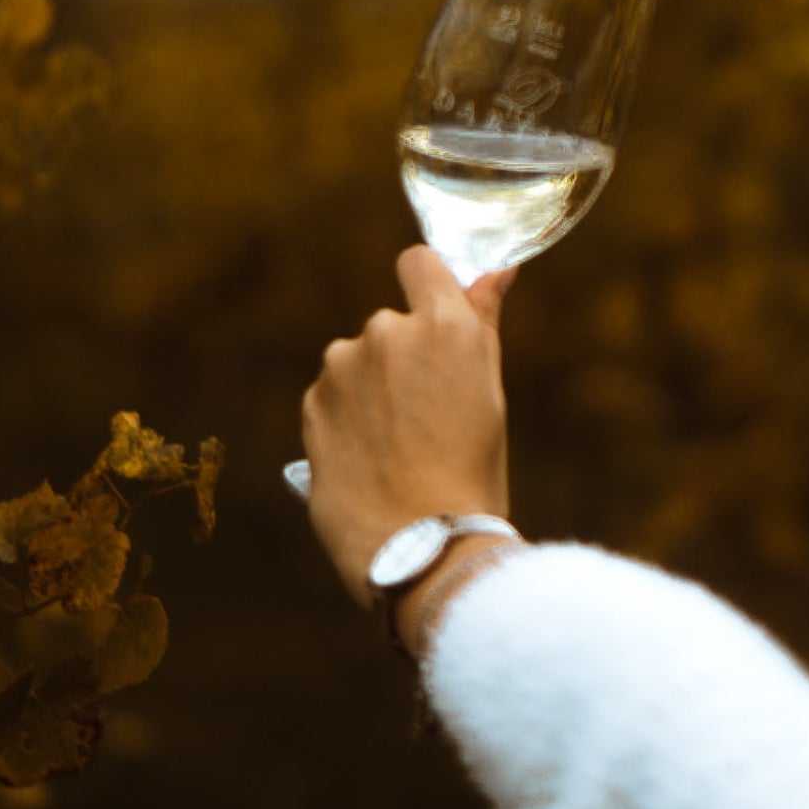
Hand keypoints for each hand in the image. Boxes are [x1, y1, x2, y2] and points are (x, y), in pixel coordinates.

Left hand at [300, 248, 515, 611]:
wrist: (420, 546)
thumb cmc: (471, 471)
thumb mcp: (490, 391)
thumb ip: (482, 319)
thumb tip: (496, 268)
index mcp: (443, 324)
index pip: (420, 262)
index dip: (428, 283)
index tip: (435, 316)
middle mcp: (387, 331)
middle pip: (392, 323)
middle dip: (404, 357)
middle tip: (428, 414)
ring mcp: (342, 366)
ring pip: (358, 362)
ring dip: (371, 389)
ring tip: (396, 446)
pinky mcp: (312, 403)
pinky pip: (333, 396)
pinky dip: (347, 418)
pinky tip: (369, 459)